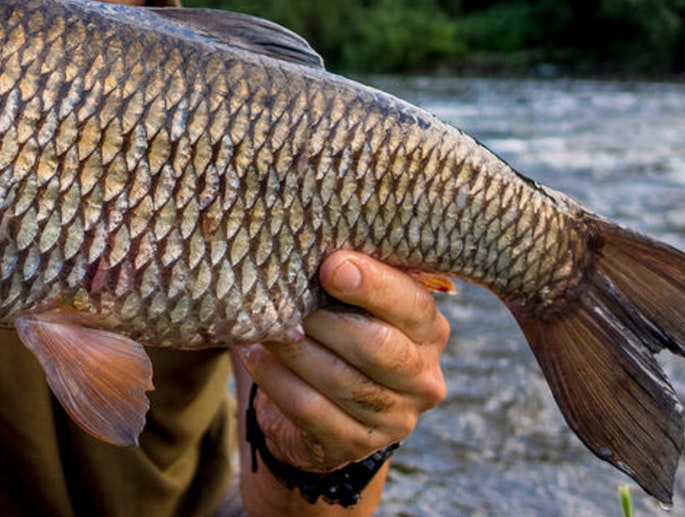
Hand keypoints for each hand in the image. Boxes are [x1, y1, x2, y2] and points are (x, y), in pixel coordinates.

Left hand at [238, 251, 448, 471]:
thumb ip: (347, 274)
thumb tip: (306, 238)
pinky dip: (275, 378)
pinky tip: (254, 354)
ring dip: (291, 347)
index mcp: (430, 330)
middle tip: (282, 296)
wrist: (326, 408)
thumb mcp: (356, 302)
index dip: (372, 284)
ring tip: (259, 322)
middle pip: (376, 346)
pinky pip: (309, 409)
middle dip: (323, 318)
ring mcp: (394, 418)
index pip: (412, 304)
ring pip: (338, 378)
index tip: (329, 265)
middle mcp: (423, 377)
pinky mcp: (355, 445)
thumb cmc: (339, 330)